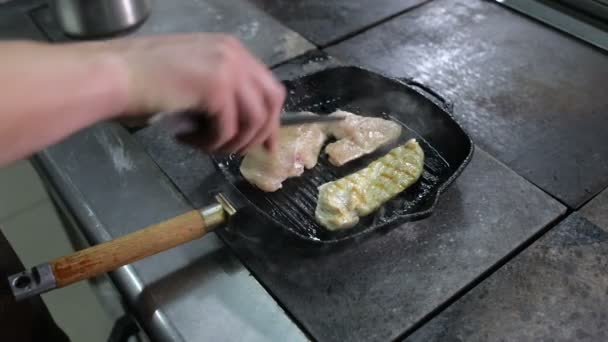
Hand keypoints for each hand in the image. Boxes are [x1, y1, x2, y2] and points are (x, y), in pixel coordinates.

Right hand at [108, 33, 284, 153]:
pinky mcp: (215, 88)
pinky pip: (228, 130)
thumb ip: (221, 92)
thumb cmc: (142, 79)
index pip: (268, 87)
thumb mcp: (193, 77)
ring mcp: (227, 69)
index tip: (266, 145)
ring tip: (205, 147)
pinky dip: (210, 144)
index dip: (271, 120)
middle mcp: (235, 54)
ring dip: (231, 143)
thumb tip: (243, 127)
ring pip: (254, 120)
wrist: (113, 75)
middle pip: (272, 102)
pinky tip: (186, 139)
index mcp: (231, 49)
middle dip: (261, 133)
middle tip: (242, 153)